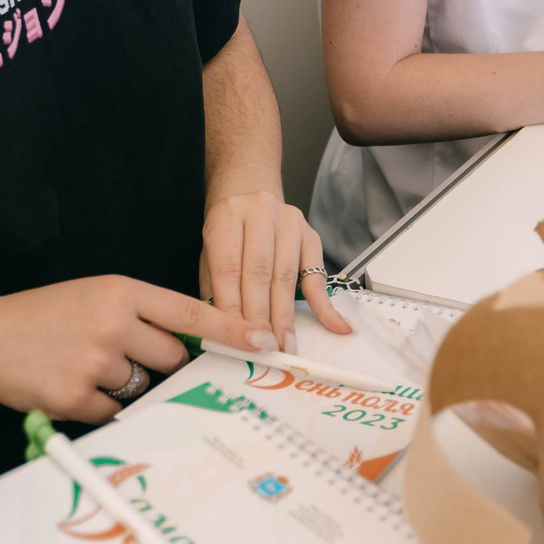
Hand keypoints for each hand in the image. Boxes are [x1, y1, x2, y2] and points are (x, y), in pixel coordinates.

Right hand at [0, 275, 275, 425]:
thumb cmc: (44, 317)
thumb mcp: (96, 296)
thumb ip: (143, 313)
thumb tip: (194, 342)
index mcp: (121, 291)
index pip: (192, 311)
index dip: (233, 330)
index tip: (266, 343)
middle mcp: (112, 323)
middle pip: (174, 356)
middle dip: (160, 362)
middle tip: (123, 353)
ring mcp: (93, 362)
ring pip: (143, 385)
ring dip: (124, 383)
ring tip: (84, 364)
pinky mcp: (73, 398)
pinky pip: (112, 412)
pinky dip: (98, 405)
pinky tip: (70, 384)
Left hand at [202, 191, 348, 353]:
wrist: (249, 195)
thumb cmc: (228, 234)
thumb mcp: (209, 255)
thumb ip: (215, 290)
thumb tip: (223, 334)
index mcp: (227, 216)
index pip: (229, 269)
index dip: (233, 308)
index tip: (237, 339)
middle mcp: (260, 212)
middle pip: (260, 274)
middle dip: (261, 317)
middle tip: (263, 348)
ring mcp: (290, 221)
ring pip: (286, 277)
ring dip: (285, 317)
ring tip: (284, 345)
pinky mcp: (311, 235)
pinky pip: (316, 275)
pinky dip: (324, 305)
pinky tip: (334, 325)